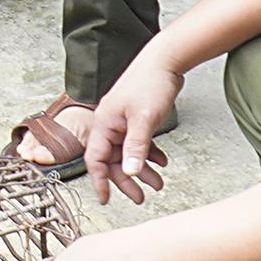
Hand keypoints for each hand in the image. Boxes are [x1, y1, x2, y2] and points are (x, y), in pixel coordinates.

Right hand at [82, 58, 181, 207]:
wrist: (165, 61)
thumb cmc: (150, 83)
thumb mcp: (144, 119)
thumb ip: (137, 147)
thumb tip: (130, 173)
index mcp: (104, 124)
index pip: (95, 159)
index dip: (100, 181)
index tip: (106, 199)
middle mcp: (110, 124)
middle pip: (113, 160)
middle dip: (127, 180)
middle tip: (141, 198)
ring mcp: (123, 121)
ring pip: (128, 153)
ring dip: (142, 169)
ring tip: (158, 184)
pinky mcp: (136, 119)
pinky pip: (139, 143)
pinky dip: (149, 154)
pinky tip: (162, 162)